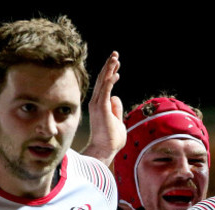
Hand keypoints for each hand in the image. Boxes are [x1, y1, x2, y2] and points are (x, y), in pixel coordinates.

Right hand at [83, 51, 124, 165]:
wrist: (104, 150)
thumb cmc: (111, 139)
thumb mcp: (117, 121)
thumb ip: (116, 109)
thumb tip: (116, 98)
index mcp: (99, 105)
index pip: (104, 85)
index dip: (110, 72)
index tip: (116, 63)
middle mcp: (96, 103)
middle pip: (102, 80)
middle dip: (109, 66)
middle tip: (115, 54)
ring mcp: (98, 105)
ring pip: (103, 82)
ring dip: (109, 69)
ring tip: (115, 58)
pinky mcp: (101, 108)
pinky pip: (106, 91)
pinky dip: (110, 82)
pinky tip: (116, 73)